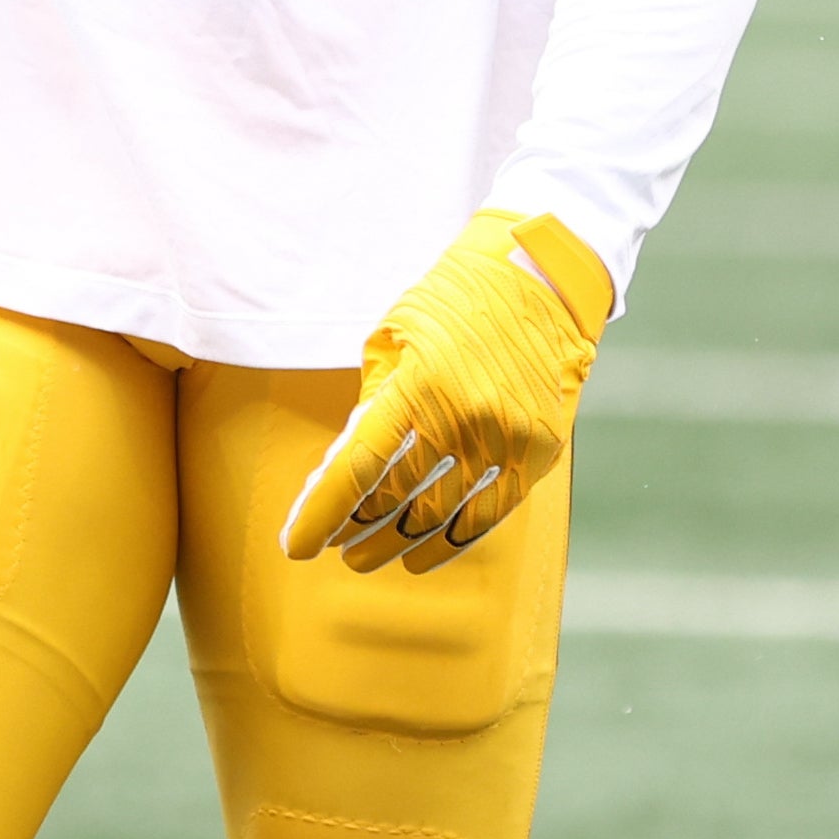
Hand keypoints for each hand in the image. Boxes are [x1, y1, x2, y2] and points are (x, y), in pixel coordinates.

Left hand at [282, 210, 614, 576]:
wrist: (542, 280)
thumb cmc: (453, 301)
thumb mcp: (395, 337)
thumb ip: (372, 400)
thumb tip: (343, 467)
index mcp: (419, 383)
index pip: (361, 466)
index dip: (324, 513)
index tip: (296, 545)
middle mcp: (464, 417)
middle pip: (397, 497)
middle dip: (356, 530)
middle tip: (333, 548)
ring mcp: (506, 438)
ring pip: (441, 514)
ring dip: (398, 543)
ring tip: (365, 558)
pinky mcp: (536, 451)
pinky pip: (491, 512)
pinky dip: (454, 540)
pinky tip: (425, 555)